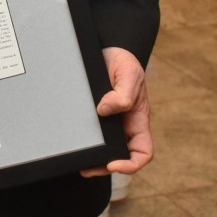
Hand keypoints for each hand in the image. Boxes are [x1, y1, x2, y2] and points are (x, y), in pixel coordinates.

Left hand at [80, 46, 152, 177]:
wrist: (107, 50)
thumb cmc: (124, 63)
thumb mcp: (129, 74)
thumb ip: (122, 94)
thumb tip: (105, 110)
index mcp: (137, 120)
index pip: (143, 151)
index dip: (131, 164)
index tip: (113, 163)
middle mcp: (124, 125)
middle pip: (120, 156)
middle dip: (105, 166)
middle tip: (87, 167)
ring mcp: (109, 122)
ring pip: (104, 148)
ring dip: (93, 157)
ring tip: (78, 160)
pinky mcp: (94, 115)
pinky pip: (91, 133)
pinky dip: (84, 141)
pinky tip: (73, 141)